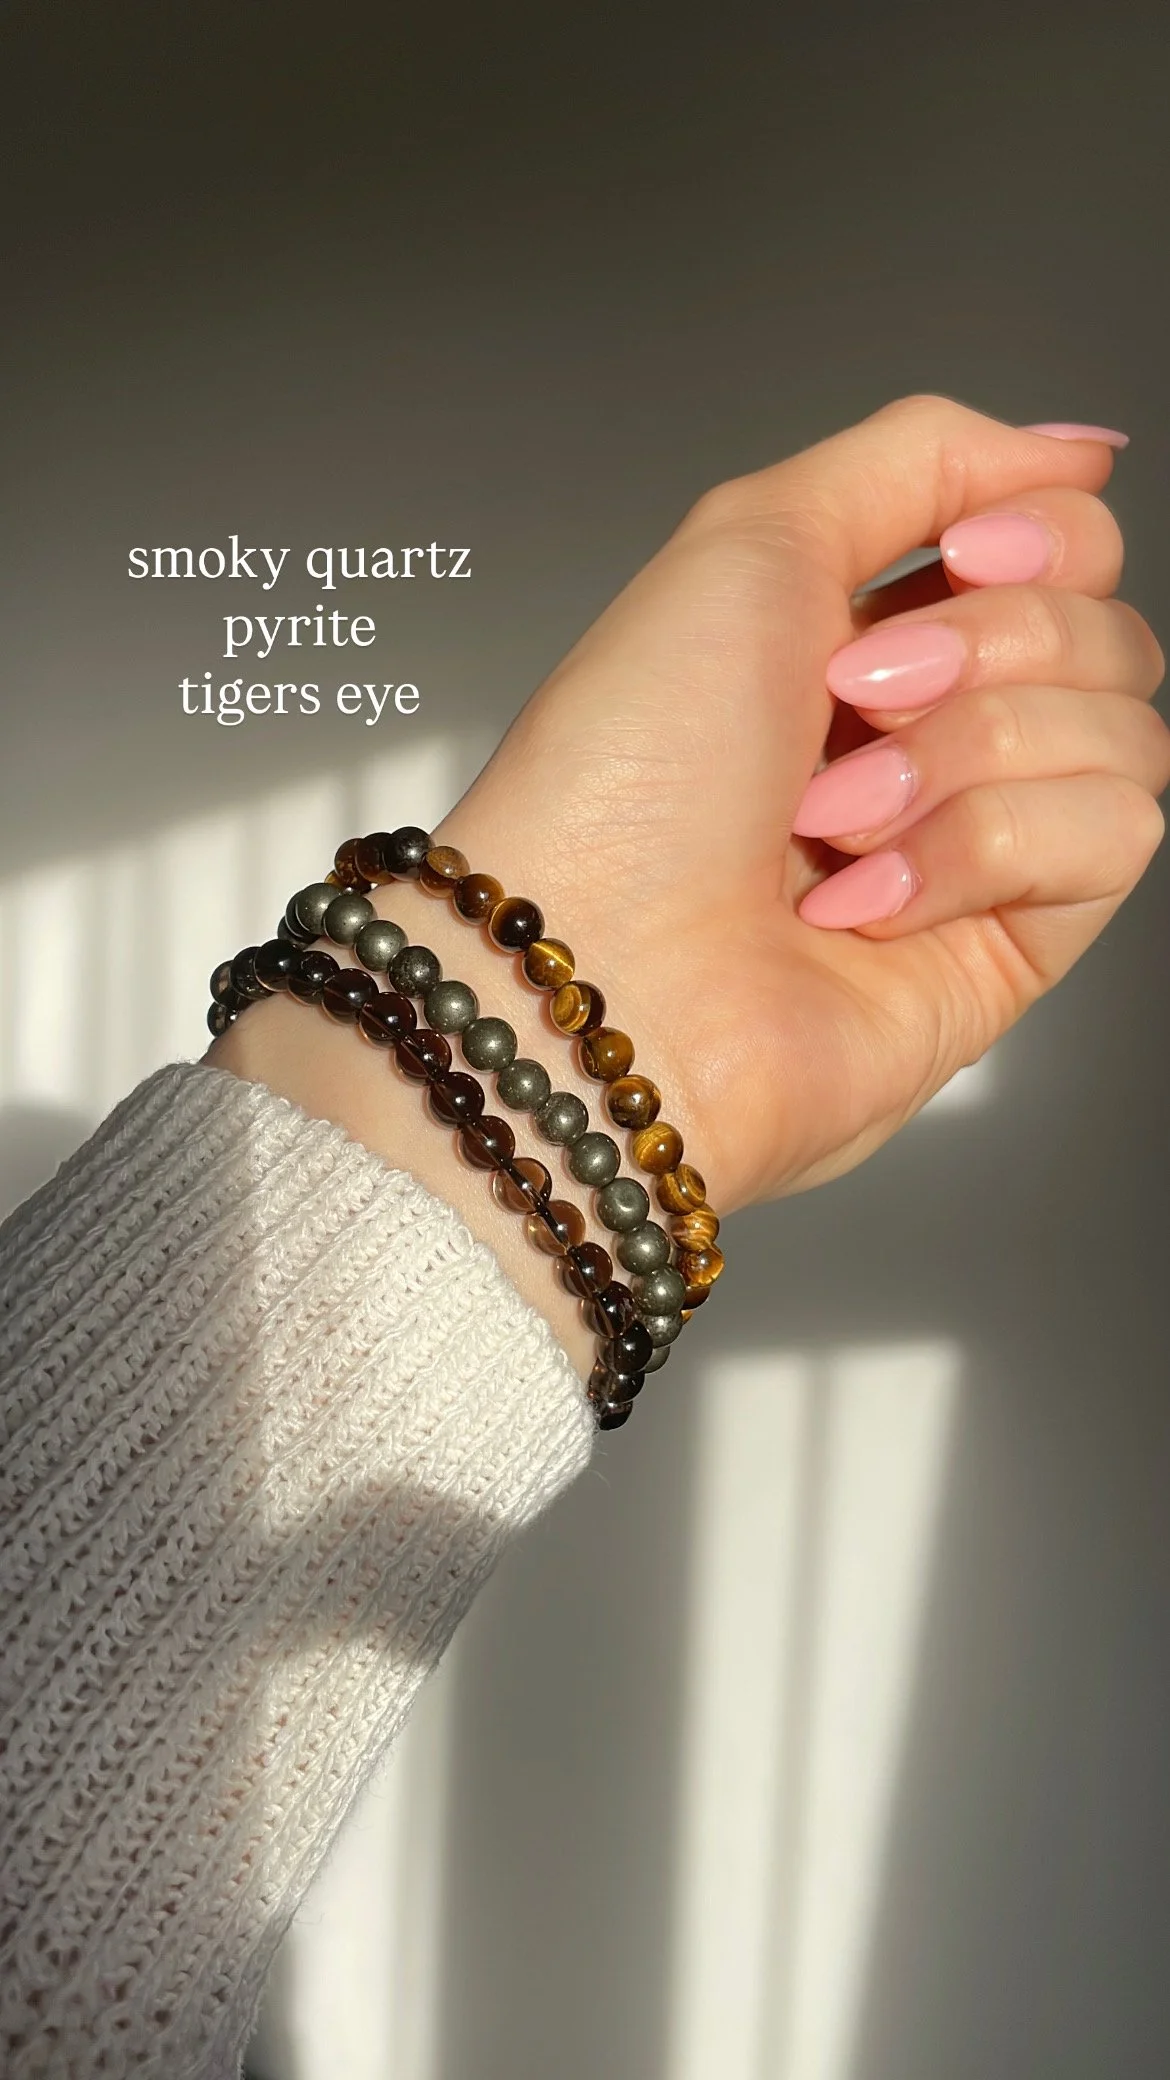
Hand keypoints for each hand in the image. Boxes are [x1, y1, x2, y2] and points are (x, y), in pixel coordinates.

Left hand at [435, 395, 1167, 1213]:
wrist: (599, 973)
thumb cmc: (628, 779)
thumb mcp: (751, 538)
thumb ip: (922, 456)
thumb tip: (1073, 447)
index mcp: (865, 635)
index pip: (1059, 544)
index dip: (1037, 532)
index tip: (965, 553)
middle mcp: (930, 736)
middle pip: (1104, 629)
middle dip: (986, 648)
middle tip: (850, 702)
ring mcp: (974, 843)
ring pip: (1122, 730)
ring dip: (965, 757)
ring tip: (835, 823)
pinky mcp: (1011, 942)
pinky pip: (1108, 836)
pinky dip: (980, 852)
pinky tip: (871, 904)